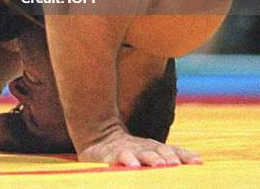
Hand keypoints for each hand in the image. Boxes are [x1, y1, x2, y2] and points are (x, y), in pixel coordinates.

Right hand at [79, 130, 201, 167]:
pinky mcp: (113, 154)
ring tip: (160, 165)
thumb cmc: (132, 150)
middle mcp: (146, 147)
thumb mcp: (152, 152)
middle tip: (177, 165)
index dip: (186, 156)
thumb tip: (200, 160)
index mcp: (157, 148)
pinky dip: (128, 160)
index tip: (198, 162)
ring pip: (143, 153)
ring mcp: (131, 149)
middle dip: (170, 157)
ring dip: (152, 158)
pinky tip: (133, 166)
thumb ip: (173, 154)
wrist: (100, 134)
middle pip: (161, 151)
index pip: (175, 151)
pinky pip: (121, 157)